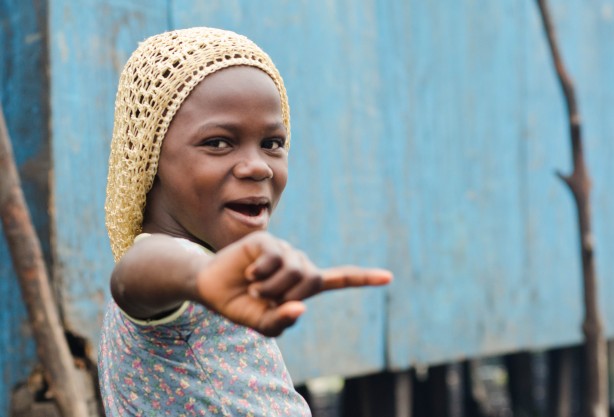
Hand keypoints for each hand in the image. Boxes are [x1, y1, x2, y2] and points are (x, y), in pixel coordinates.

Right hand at [195, 231, 391, 336]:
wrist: (213, 288)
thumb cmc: (242, 305)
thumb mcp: (263, 324)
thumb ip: (282, 322)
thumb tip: (301, 308)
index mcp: (303, 285)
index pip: (338, 279)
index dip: (363, 278)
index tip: (388, 277)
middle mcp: (298, 264)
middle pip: (312, 280)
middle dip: (287, 295)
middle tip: (263, 298)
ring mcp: (284, 250)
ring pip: (295, 269)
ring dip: (272, 286)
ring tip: (254, 287)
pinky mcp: (268, 240)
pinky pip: (275, 257)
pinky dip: (262, 272)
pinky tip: (250, 273)